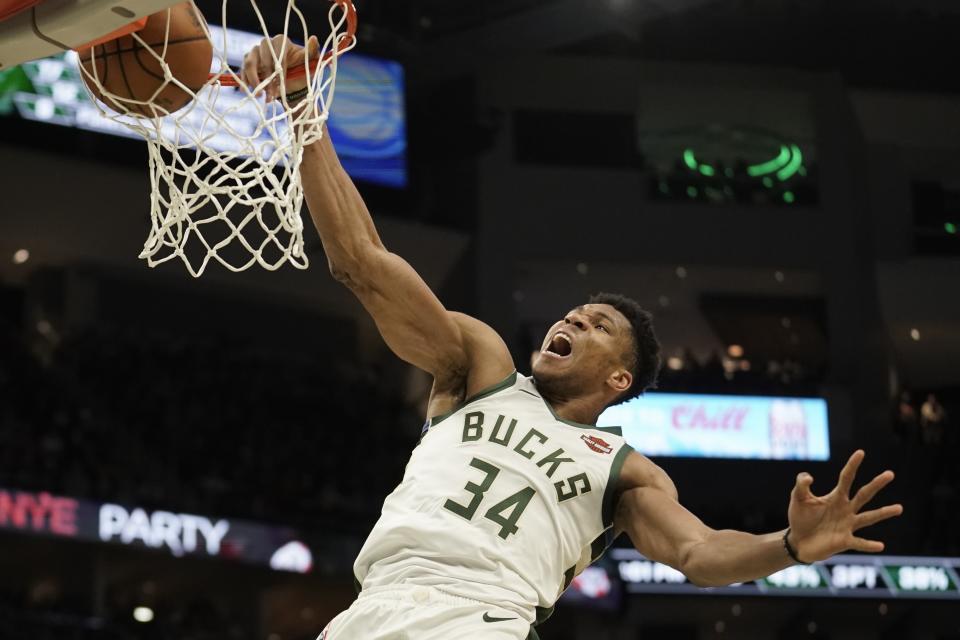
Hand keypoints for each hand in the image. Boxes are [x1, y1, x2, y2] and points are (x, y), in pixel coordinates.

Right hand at [240, 34, 319, 102]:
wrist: (293, 86)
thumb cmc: (302, 73)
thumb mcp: (310, 64)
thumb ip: (312, 52)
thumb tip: (314, 38)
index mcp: (282, 41)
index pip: (277, 53)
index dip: (278, 69)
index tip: (281, 84)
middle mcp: (267, 44)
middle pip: (261, 55)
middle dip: (266, 77)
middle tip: (270, 94)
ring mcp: (256, 52)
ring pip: (250, 62)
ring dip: (254, 80)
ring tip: (259, 95)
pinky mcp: (249, 63)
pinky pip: (243, 69)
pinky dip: (245, 81)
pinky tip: (248, 92)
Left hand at [787, 450, 902, 562]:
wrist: (798, 541)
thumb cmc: (800, 517)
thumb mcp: (798, 498)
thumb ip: (801, 485)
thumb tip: (809, 477)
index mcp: (836, 497)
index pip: (846, 478)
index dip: (852, 466)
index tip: (861, 452)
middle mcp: (846, 509)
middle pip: (864, 495)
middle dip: (876, 484)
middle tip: (890, 474)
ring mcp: (847, 525)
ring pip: (869, 517)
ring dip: (883, 513)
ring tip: (899, 508)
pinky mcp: (844, 541)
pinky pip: (859, 543)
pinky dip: (869, 544)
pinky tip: (881, 545)